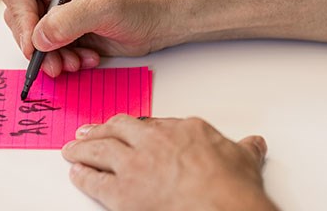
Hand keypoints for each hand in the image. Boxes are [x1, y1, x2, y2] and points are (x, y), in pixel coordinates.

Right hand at [0, 0, 177, 76]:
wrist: (163, 18)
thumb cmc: (141, 1)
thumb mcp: (104, 6)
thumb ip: (68, 20)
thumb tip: (38, 38)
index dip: (21, 18)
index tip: (34, 43)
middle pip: (19, 18)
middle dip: (38, 44)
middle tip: (56, 61)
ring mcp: (57, 7)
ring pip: (33, 38)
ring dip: (52, 56)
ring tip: (76, 62)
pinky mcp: (66, 28)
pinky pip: (49, 49)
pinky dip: (63, 59)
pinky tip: (85, 59)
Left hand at [61, 115, 276, 210]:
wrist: (224, 209)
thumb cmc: (232, 189)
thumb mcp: (244, 160)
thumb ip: (243, 150)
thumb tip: (254, 144)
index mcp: (183, 130)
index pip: (152, 123)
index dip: (137, 128)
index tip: (129, 129)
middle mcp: (154, 142)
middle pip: (120, 128)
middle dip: (102, 129)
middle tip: (89, 130)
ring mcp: (136, 166)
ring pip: (100, 149)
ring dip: (83, 149)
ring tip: (72, 148)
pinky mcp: (122, 193)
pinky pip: (94, 181)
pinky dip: (82, 176)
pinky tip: (75, 173)